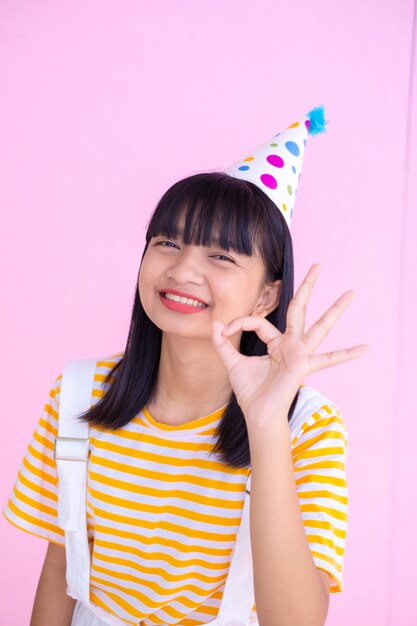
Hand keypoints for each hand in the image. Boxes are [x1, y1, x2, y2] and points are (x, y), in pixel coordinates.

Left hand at [211, 263, 370, 431]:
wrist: (257, 414)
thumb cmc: (249, 391)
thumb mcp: (232, 363)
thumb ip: (222, 343)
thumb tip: (215, 323)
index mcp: (275, 341)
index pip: (258, 321)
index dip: (239, 323)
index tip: (224, 332)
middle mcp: (290, 344)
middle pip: (299, 308)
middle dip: (307, 286)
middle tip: (318, 265)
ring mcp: (300, 353)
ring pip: (319, 326)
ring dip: (335, 309)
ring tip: (352, 292)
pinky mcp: (304, 365)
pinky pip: (329, 358)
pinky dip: (348, 354)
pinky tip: (367, 348)